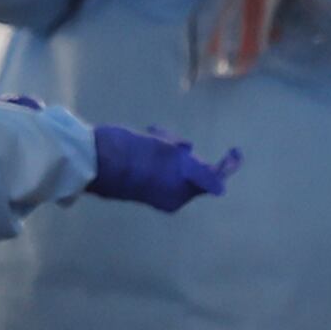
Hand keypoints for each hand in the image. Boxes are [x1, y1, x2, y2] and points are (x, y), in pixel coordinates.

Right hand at [84, 123, 235, 210]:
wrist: (94, 156)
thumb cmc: (135, 157)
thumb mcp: (172, 161)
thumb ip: (199, 175)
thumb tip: (221, 190)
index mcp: (178, 195)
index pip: (211, 180)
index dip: (226, 166)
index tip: (236, 150)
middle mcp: (168, 192)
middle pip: (193, 166)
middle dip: (186, 150)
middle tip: (172, 141)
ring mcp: (154, 182)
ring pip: (176, 157)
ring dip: (171, 143)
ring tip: (155, 134)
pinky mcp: (140, 172)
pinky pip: (161, 156)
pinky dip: (160, 144)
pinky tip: (149, 134)